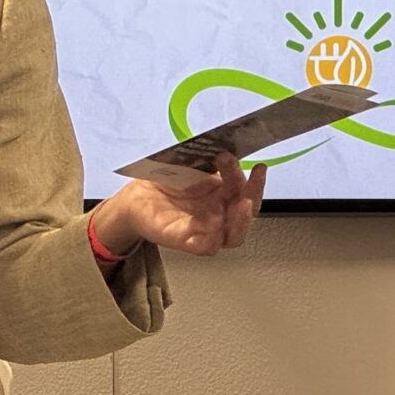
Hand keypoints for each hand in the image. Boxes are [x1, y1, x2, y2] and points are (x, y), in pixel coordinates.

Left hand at [94, 156, 266, 257]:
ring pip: (234, 236)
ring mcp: (205, 230)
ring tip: (244, 203)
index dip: (256, 181)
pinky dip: (215, 238)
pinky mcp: (187, 241)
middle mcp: (218, 214)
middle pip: (247, 214)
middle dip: (255, 196)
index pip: (246, 192)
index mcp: (222, 196)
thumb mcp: (189, 164)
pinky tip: (217, 223)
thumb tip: (226, 147)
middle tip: (254, 177)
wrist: (136, 195)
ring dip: (242, 221)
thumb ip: (208, 159)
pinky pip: (208, 247)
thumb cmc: (164, 181)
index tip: (258, 165)